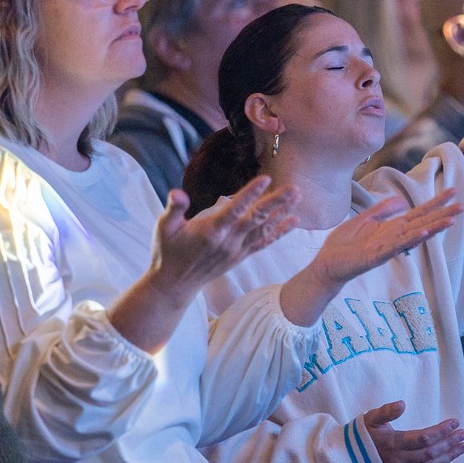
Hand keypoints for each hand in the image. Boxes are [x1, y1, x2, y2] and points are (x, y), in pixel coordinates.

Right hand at [154, 177, 300, 291]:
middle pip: (256, 218)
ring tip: (298, 198)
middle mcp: (228, 241)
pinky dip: (280, 232)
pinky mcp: (241, 255)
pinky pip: (264, 243)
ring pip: (264, 229)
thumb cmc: (168, 251)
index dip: (250, 194)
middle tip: (295, 188)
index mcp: (211, 231)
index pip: (235, 209)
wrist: (175, 283)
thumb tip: (177, 192)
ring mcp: (237, 250)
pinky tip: (293, 221)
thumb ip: (174, 208)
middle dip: (277, 203)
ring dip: (282, 214)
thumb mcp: (164, 227)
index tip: (266, 179)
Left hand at [279, 192, 463, 325]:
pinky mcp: (376, 256)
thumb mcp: (364, 220)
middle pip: (422, 222)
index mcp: (391, 228)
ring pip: (414, 234)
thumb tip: (402, 200)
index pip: (418, 213)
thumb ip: (383, 210)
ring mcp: (386, 247)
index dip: (435, 203)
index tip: (452, 192)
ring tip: (451, 220)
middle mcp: (393, 237)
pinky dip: (411, 239)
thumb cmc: (343, 244)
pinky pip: (396, 246)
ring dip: (433, 227)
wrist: (326, 264)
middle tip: (462, 206)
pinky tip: (424, 232)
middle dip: (442, 215)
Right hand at [362, 400, 463, 462]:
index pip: (422, 438)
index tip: (454, 422)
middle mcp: (400, 459)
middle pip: (429, 452)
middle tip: (463, 433)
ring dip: (449, 457)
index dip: (440, 431)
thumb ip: (386, 411)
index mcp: (393, 443)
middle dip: (448, 443)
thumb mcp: (370, 419)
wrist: (349, 460)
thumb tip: (402, 404)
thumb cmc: (362, 436)